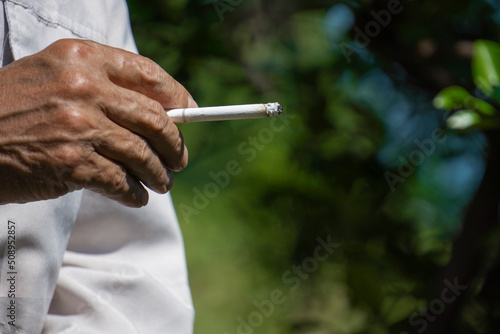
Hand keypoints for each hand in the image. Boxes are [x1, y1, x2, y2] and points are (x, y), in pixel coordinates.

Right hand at [0, 39, 195, 206]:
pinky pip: (120, 182)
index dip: (177, 95)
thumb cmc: (12, 108)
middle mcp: (84, 87)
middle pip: (154, 118)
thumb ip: (104, 85)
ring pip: (142, 154)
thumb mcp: (55, 76)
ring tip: (162, 183)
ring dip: (158, 174)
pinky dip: (133, 193)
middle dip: (174, 144)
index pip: (148, 74)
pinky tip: (135, 197)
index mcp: (82, 58)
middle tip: (180, 159)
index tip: (190, 112)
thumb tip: (160, 109)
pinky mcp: (72, 163)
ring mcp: (79, 126)